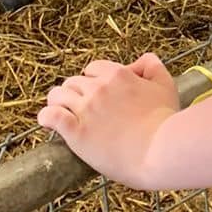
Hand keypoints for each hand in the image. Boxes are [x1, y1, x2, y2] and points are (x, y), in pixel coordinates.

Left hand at [38, 52, 178, 185]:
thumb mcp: (165, 84)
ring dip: (57, 101)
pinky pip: (51, 117)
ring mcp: (86, 110)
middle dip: (75, 92)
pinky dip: (46, 117)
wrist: (159, 150)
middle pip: (74, 81)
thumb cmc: (164, 120)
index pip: (93, 68)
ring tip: (60, 111)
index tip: (95, 92)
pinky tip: (47, 121)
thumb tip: (139, 61)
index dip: (93, 79)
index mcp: (118, 75)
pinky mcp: (76, 132)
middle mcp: (98, 88)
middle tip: (80, 106)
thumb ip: (152, 66)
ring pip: (58, 95)